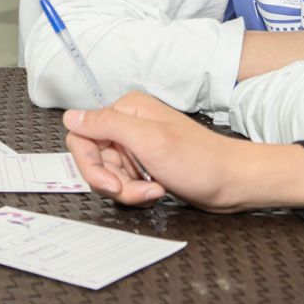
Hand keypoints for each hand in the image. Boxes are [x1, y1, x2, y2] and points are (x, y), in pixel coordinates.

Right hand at [62, 91, 303, 212]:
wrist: (232, 182)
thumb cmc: (200, 160)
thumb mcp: (149, 141)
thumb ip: (106, 125)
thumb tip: (70, 116)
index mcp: (126, 110)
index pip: (82, 135)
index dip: (90, 164)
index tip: (111, 183)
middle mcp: (128, 125)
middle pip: (93, 159)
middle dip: (113, 181)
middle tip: (136, 190)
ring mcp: (136, 146)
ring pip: (108, 175)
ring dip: (127, 190)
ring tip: (154, 189)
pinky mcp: (144, 165)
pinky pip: (123, 184)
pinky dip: (137, 193)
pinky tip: (158, 190)